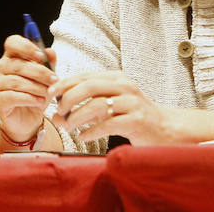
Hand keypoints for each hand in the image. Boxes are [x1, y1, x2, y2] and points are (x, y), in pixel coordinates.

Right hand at [0, 35, 58, 142]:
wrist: (30, 119)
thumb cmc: (36, 93)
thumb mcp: (47, 77)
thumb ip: (49, 63)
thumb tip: (50, 52)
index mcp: (11, 56)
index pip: (12, 43)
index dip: (26, 47)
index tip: (41, 56)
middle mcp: (1, 67)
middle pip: (17, 64)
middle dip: (39, 72)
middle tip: (54, 79)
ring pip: (16, 81)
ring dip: (35, 87)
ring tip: (48, 93)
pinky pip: (12, 96)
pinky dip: (29, 98)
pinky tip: (39, 101)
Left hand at [47, 70, 177, 144]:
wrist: (165, 129)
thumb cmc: (132, 116)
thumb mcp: (109, 104)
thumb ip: (84, 106)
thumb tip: (56, 114)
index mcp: (115, 77)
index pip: (84, 76)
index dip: (64, 85)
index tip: (49, 95)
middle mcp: (124, 86)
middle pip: (88, 87)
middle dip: (68, 99)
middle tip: (58, 112)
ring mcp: (132, 103)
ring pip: (97, 105)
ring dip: (77, 117)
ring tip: (68, 127)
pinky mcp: (137, 121)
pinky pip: (108, 125)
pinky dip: (91, 131)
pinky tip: (83, 137)